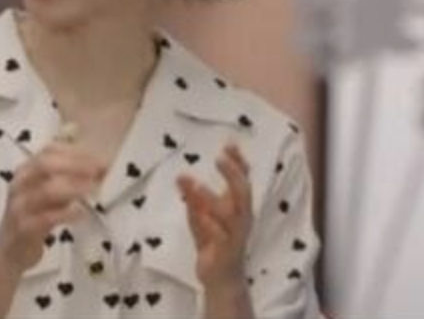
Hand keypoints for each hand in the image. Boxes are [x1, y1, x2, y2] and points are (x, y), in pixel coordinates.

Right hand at [0, 141, 104, 274]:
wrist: (8, 252)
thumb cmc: (32, 219)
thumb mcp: (47, 196)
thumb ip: (66, 182)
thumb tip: (99, 171)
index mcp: (25, 172)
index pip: (48, 151)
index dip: (74, 152)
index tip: (97, 158)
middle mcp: (19, 184)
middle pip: (45, 164)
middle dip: (75, 165)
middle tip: (98, 170)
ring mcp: (19, 206)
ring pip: (46, 190)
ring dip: (74, 187)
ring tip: (94, 189)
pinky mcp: (23, 228)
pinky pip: (46, 217)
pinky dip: (67, 213)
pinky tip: (82, 213)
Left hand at [176, 141, 252, 288]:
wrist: (221, 279)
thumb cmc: (213, 244)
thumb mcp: (199, 217)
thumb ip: (192, 198)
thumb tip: (180, 176)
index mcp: (238, 208)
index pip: (243, 180)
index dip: (239, 163)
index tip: (229, 144)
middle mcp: (242, 218)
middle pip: (243, 192)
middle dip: (233, 174)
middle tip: (219, 158)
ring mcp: (236, 235)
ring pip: (231, 214)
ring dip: (213, 198)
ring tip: (196, 185)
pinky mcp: (227, 251)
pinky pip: (220, 236)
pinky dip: (210, 224)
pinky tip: (199, 215)